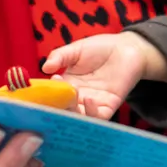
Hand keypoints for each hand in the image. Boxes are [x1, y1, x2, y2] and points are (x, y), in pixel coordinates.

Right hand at [42, 32, 166, 118]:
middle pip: (62, 111)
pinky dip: (91, 113)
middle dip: (56, 109)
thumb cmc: (100, 48)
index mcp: (65, 85)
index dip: (44, 97)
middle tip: (53, 100)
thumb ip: (60, 56)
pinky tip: (88, 99)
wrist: (126, 48)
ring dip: (72, 112)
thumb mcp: (76, 50)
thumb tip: (44, 68)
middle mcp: (77, 98)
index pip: (51, 97)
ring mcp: (92, 104)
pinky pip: (98, 117)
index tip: (39, 91)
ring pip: (78, 118)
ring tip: (70, 98)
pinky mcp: (109, 106)